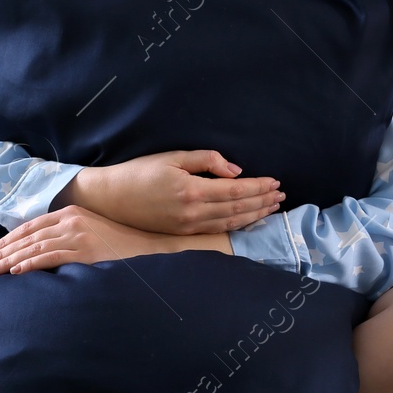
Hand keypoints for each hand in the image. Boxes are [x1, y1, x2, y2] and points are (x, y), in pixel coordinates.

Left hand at [0, 204, 178, 275]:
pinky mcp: (84, 251)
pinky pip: (50, 257)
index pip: (31, 226)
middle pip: (28, 237)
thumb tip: (40, 248)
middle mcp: (71, 220)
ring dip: (9, 260)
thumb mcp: (90, 231)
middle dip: (2, 251)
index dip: (8, 240)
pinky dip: (30, 265)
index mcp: (71, 212)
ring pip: (34, 248)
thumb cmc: (118, 243)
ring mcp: (78, 234)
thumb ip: (67, 234)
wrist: (147, 245)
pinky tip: (15, 271)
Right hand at [59, 150, 284, 234]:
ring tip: (271, 207)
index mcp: (191, 190)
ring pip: (230, 222)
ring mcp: (188, 227)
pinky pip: (217, 230)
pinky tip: (248, 219)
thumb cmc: (140, 172)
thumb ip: (207, 160)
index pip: (236, 190)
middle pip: (238, 208)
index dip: (259, 187)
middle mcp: (192, 212)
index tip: (275, 182)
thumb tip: (236, 171)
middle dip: (262, 202)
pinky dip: (237, 224)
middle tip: (281, 195)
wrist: (112, 198)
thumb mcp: (173, 157)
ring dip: (254, 215)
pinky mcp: (182, 234)